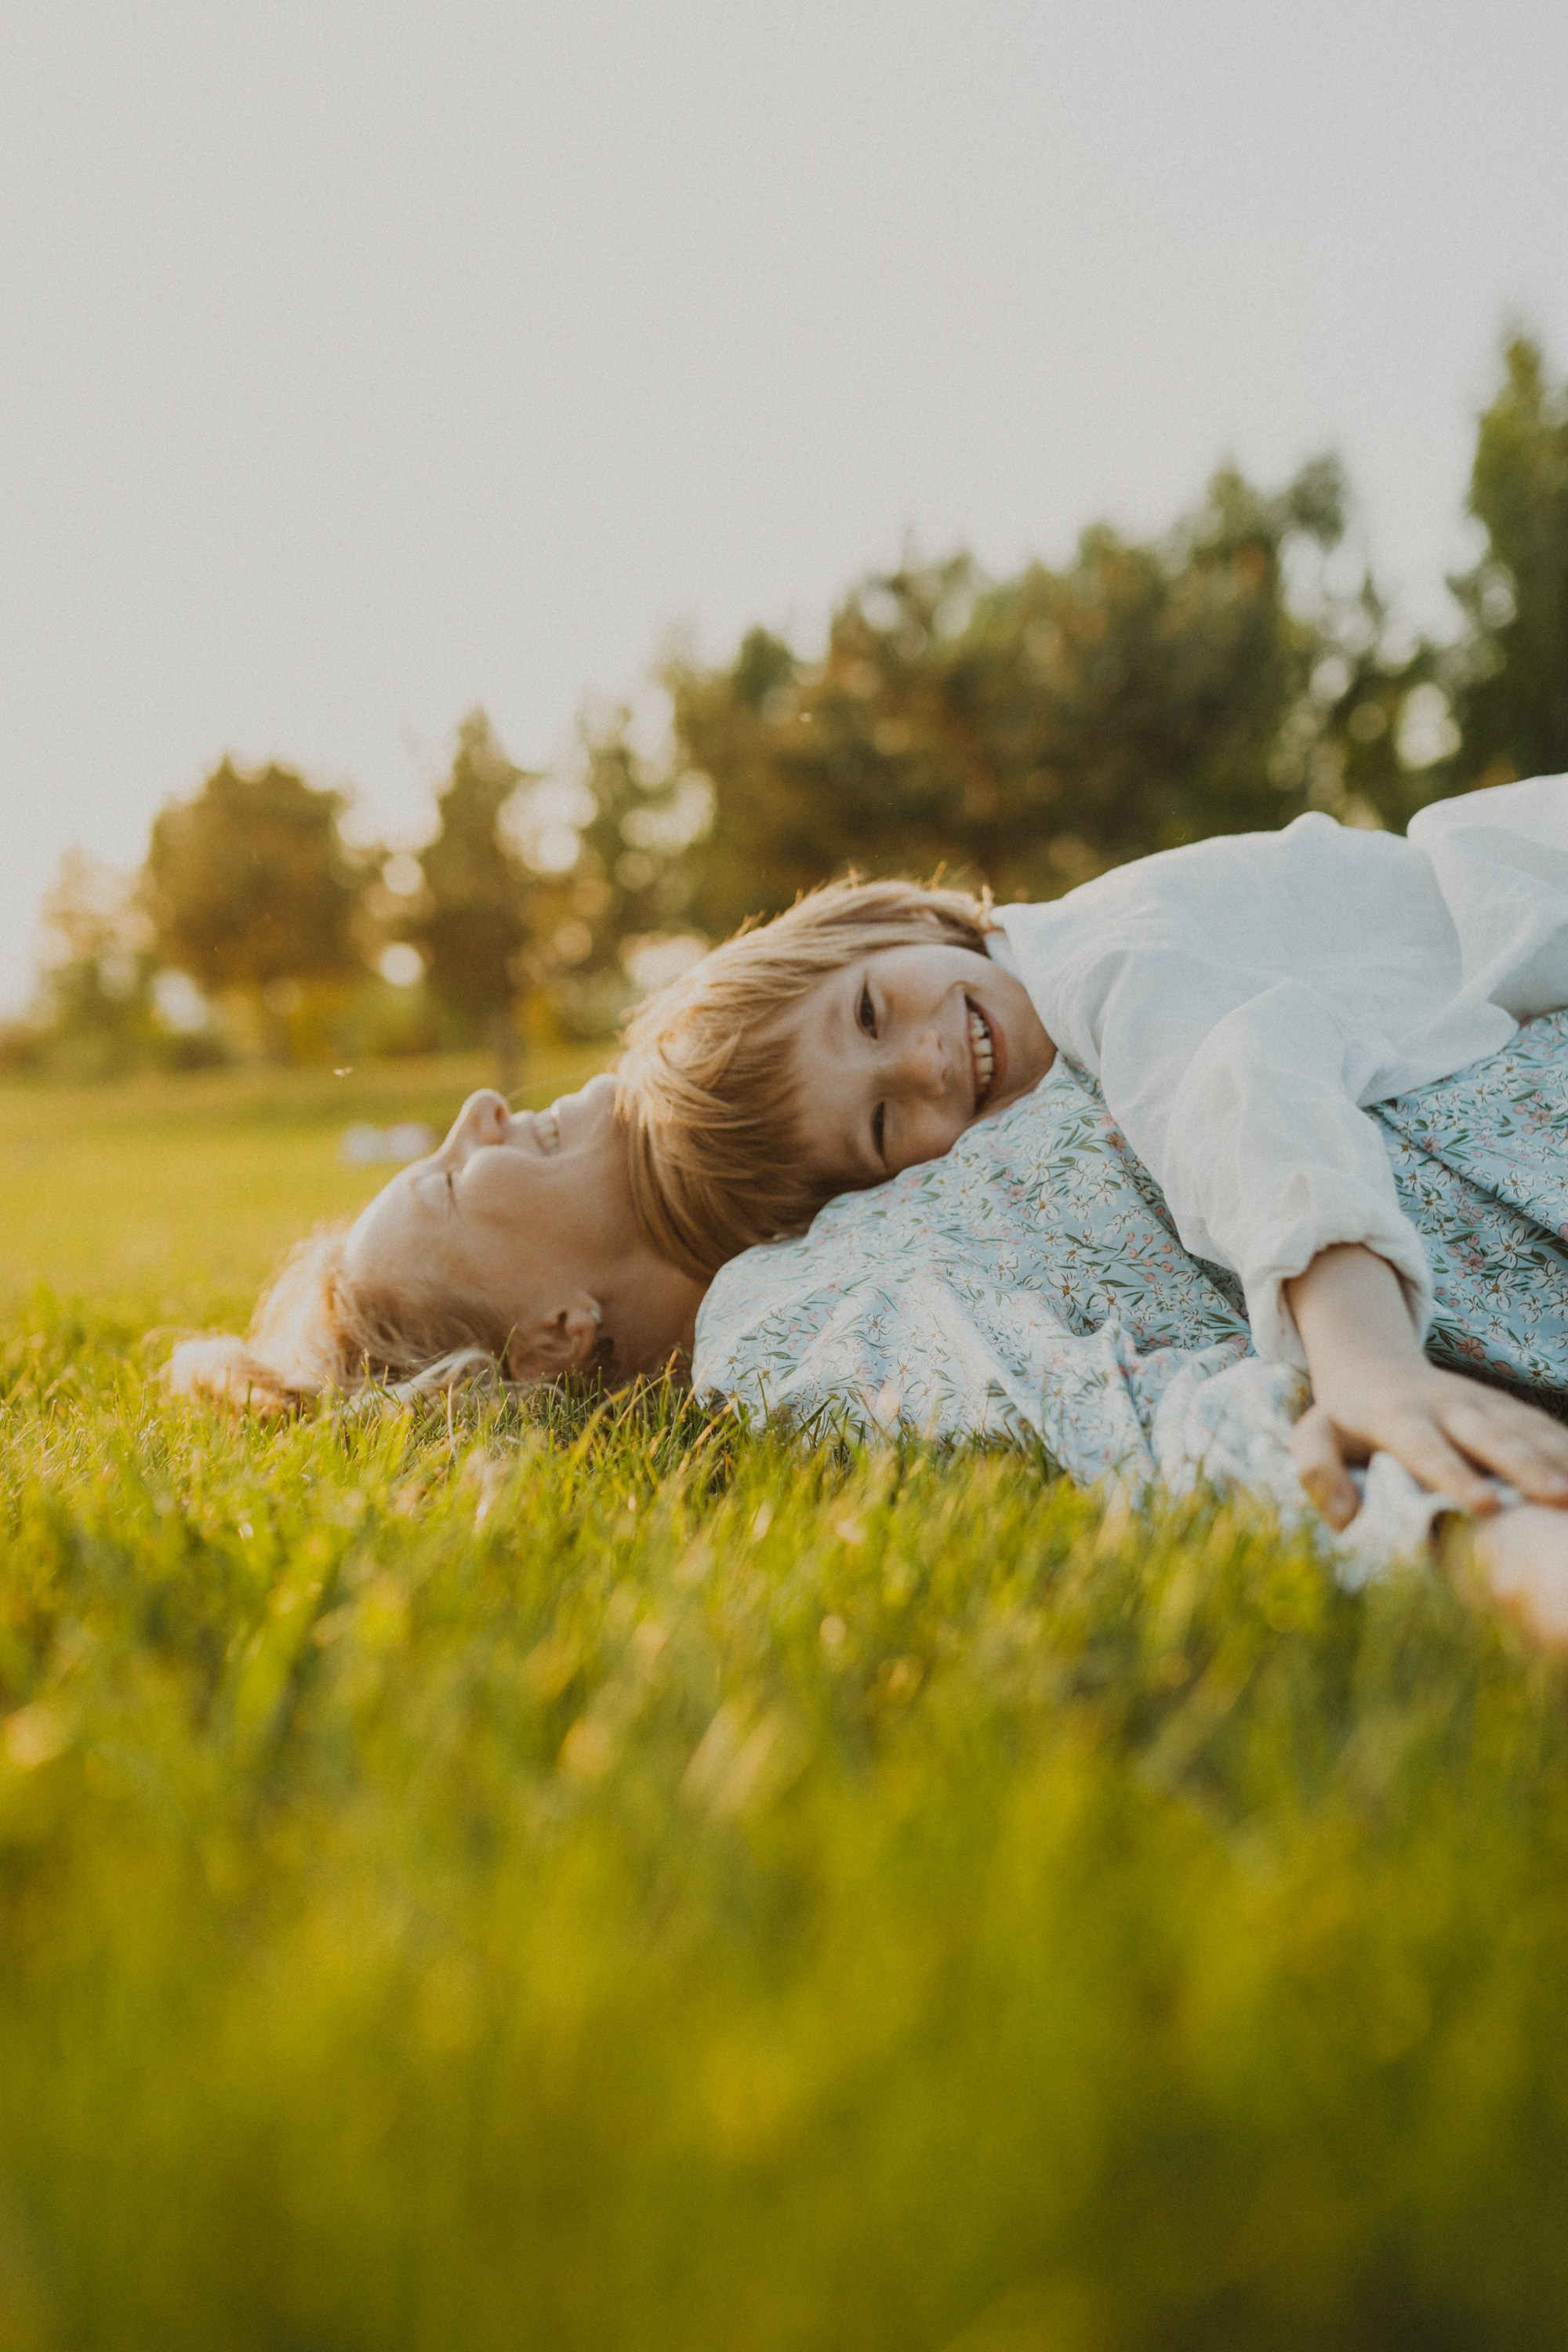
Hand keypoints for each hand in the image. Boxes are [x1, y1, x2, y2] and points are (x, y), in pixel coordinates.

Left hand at [1291, 1357, 1567, 1529]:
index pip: (1426, 1447)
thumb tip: (1347, 1521)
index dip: (1455, 1474)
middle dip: (1523, 1465)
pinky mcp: (1503, 1405)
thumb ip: (1318, 1471)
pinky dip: (1565, 1447)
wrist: (1374, 1366)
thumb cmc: (1343, 1419)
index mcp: (1396, 1415)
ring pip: (1523, 1427)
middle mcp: (1445, 1404)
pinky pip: (1540, 1425)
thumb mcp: (1314, 1435)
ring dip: (1555, 1457)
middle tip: (1554, 1498)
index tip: (1484, 1505)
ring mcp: (1479, 1401)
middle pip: (1488, 1433)